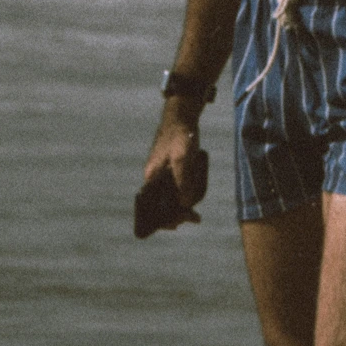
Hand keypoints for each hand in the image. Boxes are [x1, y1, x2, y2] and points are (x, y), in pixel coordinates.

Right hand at [140, 107, 208, 229]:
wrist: (182, 119)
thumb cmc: (180, 137)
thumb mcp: (182, 159)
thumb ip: (183, 181)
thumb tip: (185, 202)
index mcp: (151, 177)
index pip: (151, 205)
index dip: (161, 217)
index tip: (174, 225)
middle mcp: (155, 178)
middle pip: (162, 203)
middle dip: (175, 214)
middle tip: (193, 219)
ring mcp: (164, 174)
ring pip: (171, 196)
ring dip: (182, 206)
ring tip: (194, 217)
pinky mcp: (173, 170)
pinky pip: (177, 188)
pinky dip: (185, 196)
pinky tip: (192, 202)